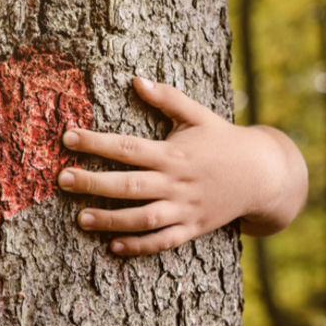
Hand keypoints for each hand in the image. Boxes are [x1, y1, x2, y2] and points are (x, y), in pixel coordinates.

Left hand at [58, 77, 306, 256]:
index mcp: (173, 153)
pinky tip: (114, 246)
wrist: (263, 175)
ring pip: (143, 218)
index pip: (127, 147)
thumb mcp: (198, 115)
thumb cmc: (224, 140)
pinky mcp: (193, 228)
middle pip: (129, 185)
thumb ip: (167, 98)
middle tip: (62, 179)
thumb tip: (137, 79)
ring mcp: (185, 208)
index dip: (95, 142)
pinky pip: (163, 241)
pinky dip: (140, 246)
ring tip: (80, 219)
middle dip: (93, 183)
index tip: (67, 137)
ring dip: (111, 220)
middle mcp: (176, 182)